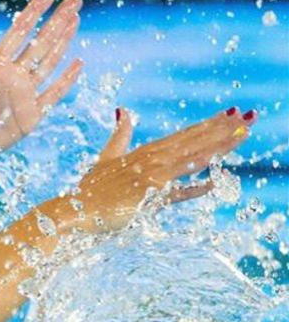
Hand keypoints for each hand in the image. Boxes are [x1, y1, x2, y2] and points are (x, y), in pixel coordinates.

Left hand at [0, 0, 83, 166]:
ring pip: (48, 62)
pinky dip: (65, 79)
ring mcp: (21, 96)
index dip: (33, 13)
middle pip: (39, 43)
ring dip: (62, 42)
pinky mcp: (28, 117)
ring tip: (75, 21)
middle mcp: (9, 77)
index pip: (18, 33)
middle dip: (57, 21)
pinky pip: (52, 94)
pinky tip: (77, 62)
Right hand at [68, 107, 255, 231]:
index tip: (231, 114)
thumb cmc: (89, 189)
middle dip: (222, 129)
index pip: (184, 134)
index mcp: (144, 152)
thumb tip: (123, 110)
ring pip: (191, 159)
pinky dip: (196, 188)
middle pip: (194, 141)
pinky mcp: (146, 198)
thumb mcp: (106, 157)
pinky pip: (177, 192)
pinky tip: (217, 182)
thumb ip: (119, 135)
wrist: (73, 211)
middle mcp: (151, 161)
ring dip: (219, 147)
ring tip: (243, 135)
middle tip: (249, 117)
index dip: (209, 124)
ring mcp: (150, 178)